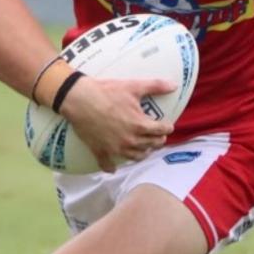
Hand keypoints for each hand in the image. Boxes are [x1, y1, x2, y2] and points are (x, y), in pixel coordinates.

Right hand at [57, 77, 175, 171]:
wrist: (79, 99)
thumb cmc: (107, 92)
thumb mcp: (133, 86)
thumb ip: (155, 86)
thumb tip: (174, 85)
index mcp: (140, 125)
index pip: (161, 131)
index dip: (167, 127)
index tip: (167, 125)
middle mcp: (130, 140)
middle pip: (151, 145)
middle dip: (158, 140)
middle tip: (158, 135)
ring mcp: (115, 148)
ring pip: (135, 157)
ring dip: (143, 153)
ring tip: (144, 148)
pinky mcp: (100, 151)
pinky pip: (108, 165)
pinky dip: (112, 167)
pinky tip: (114, 168)